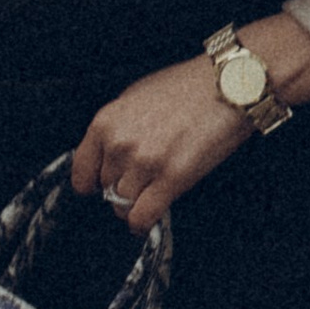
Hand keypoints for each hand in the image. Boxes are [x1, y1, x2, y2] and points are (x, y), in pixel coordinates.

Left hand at [72, 55, 245, 234]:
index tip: (100, 186)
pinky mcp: (172, 178)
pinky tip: (151, 215)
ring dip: (135, 206)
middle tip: (142, 179)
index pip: (81, 172)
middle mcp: (120, 144)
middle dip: (121, 189)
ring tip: (150, 194)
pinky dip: (142, 222)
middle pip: (106, 189)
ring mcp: (145, 162)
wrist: (228, 85)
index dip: (93, 183)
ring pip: (122, 206)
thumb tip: (108, 155)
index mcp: (106, 122)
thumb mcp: (136, 97)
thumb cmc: (187, 87)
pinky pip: (142, 216)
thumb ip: (117, 128)